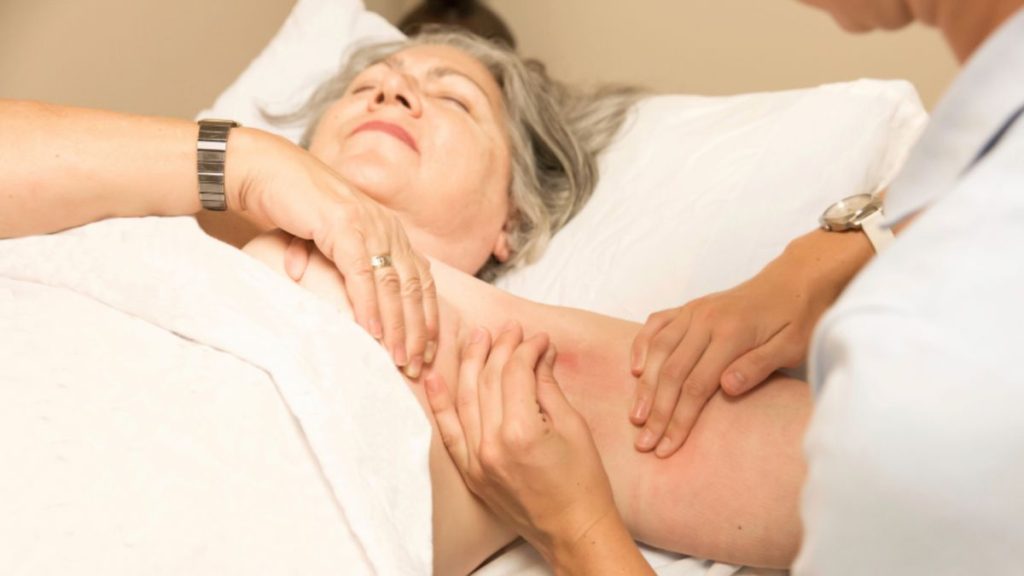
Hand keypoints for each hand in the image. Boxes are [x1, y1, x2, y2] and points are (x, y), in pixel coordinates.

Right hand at [229, 128, 438, 371]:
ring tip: (399, 357)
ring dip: (397, 325)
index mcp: (390, 231)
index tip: (429, 351)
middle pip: (414, 287)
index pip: (421, 280)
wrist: (266, 171)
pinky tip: (372, 330)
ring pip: (392, 284)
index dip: (427, 317)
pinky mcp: (343, 227)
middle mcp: (387, 228)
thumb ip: (349, 269)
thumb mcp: (333, 241)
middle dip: (418, 331)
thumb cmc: (296, 208)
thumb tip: (359, 309)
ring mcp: (367, 226)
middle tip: (419, 366)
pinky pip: (361, 273)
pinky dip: (369, 304)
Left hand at [424, 323, 624, 564]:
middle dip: (499, 348)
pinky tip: (434, 378)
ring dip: (469, 364)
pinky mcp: (470, 473)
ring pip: (464, 399)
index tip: (538, 338)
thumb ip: (549, 387)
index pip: (515, 373)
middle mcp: (491, 446)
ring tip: (475, 338)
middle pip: (488, 381)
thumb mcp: (574, 428)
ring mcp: (476, 461)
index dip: (527, 349)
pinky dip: (439, 403)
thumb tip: (539, 352)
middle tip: (508, 329)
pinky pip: (449, 432)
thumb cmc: (583, 483)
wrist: (574, 531)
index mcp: (521, 432)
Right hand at [629, 233, 850, 457]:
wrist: (796, 278)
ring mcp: (695, 311)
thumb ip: (758, 366)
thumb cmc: (799, 317)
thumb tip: (726, 388)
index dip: (679, 420)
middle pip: (672, 372)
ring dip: (644, 385)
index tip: (667, 447)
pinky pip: (656, 324)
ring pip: (659, 350)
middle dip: (656, 411)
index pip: (697, 386)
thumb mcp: (792, 346)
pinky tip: (636, 369)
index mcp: (732, 333)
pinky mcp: (690, 307)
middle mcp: (706, 320)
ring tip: (635, 415)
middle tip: (643, 442)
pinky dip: (642, 345)